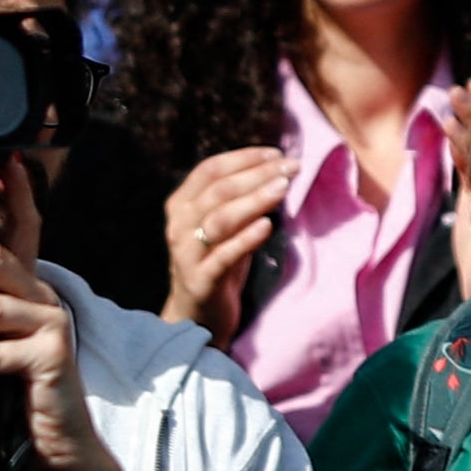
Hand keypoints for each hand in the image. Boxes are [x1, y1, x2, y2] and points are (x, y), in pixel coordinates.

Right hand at [158, 142, 292, 342]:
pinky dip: (246, 238)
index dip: (244, 158)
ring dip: (254, 200)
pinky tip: (268, 225)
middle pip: (218, 191)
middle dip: (257, 174)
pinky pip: (223, 256)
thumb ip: (241, 200)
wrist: (199, 317)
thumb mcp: (227, 228)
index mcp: (181, 205)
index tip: (277, 154)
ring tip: (282, 188)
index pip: (210, 170)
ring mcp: (186, 254)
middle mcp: (178, 226)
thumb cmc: (219, 264)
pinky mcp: (200, 280)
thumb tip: (277, 171)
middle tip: (291, 167)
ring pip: (220, 219)